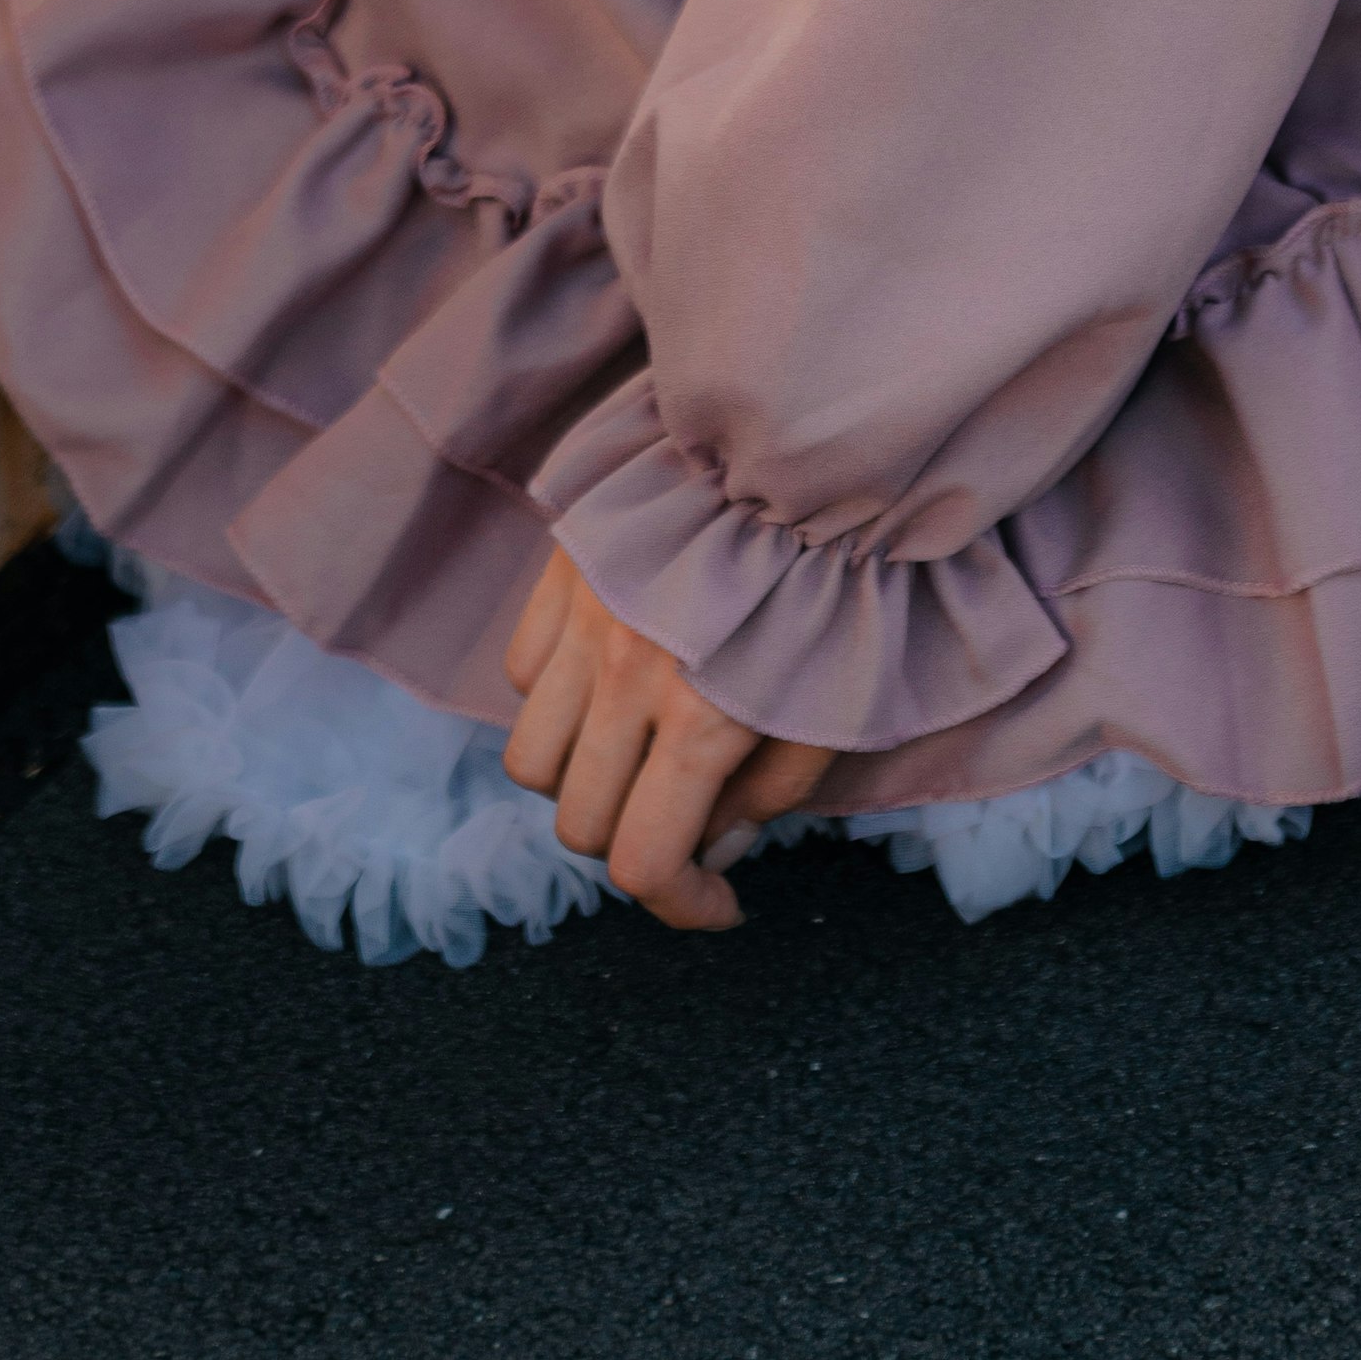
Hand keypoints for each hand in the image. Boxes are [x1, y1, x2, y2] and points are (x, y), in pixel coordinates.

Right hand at [501, 548, 835, 931]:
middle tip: (683, 817)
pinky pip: (522, 674)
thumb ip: (774, 792)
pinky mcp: (564, 572)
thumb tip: (718, 849)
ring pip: (531, 760)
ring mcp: (586, 623)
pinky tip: (607, 684)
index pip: (643, 863)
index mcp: (701, 720)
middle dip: (632, 841)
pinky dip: (555, 701)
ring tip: (634, 752)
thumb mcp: (838, 703)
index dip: (679, 906)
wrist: (804, 453)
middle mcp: (627, 679)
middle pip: (580, 822)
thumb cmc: (836, 581)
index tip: (717, 904)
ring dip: (578, 778)